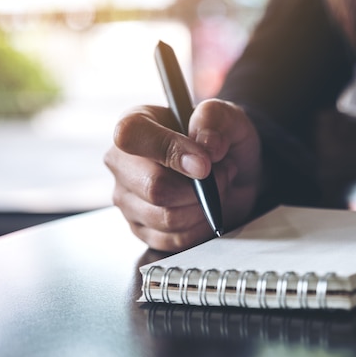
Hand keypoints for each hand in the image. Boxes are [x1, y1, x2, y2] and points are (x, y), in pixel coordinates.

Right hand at [104, 99, 261, 251]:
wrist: (232, 169)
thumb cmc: (221, 139)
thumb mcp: (226, 117)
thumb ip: (214, 119)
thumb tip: (207, 145)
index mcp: (135, 125)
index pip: (131, 136)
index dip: (171, 151)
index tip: (205, 162)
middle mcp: (122, 164)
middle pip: (154, 188)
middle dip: (200, 186)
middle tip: (221, 172)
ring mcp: (128, 200)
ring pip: (167, 218)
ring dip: (204, 206)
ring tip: (215, 187)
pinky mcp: (142, 230)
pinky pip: (174, 240)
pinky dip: (201, 227)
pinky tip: (207, 208)